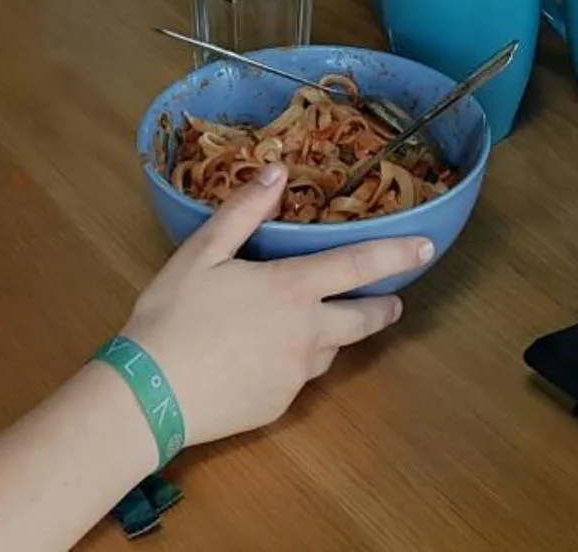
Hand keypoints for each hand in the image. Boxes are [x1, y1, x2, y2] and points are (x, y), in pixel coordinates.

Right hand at [119, 165, 426, 447]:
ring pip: (331, 351)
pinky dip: (293, 363)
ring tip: (311, 325)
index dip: (397, 254)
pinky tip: (261, 359)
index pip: (359, 266)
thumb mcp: (201, 253)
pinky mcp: (279, 406)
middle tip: (390, 301)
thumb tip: (278, 170)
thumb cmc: (172, 315)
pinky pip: (298, 379)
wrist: (148, 396)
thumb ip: (243, 212)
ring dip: (333, 336)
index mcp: (292, 289)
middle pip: (363, 320)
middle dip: (383, 307)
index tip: (428, 248)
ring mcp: (295, 375)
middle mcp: (306, 334)